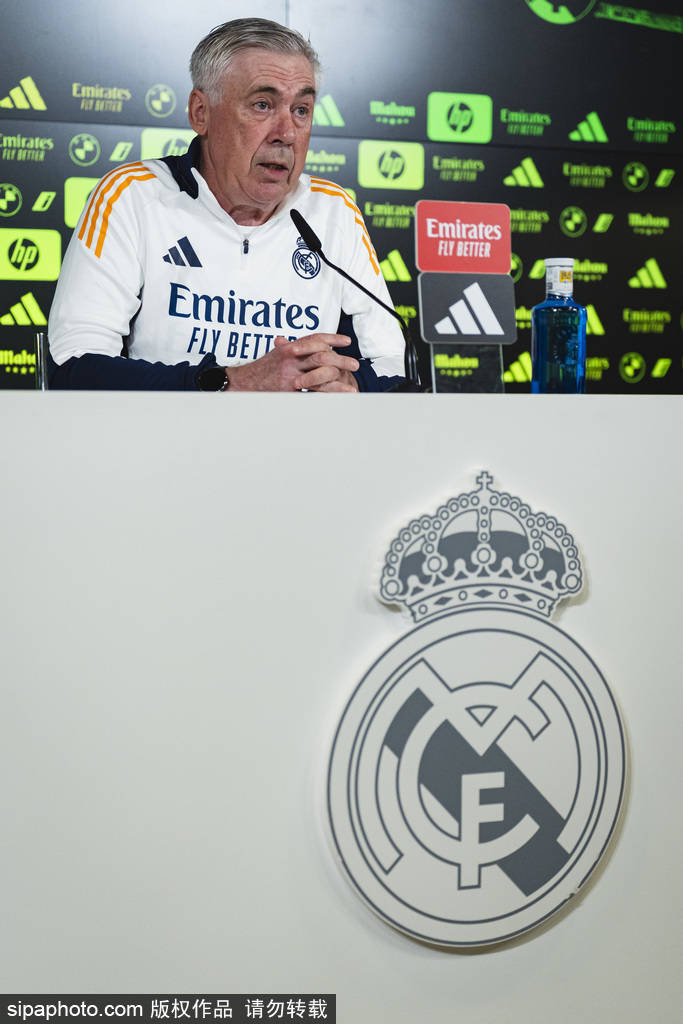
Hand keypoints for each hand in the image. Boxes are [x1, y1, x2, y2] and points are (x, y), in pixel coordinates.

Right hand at [225, 334, 358, 391]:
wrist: (243, 382)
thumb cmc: (260, 370)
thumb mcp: (274, 356)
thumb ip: (285, 349)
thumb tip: (287, 341)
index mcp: (290, 348)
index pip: (314, 338)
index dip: (332, 338)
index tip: (346, 341)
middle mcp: (291, 357)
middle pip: (321, 355)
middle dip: (340, 360)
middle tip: (355, 364)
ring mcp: (290, 373)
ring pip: (319, 373)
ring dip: (337, 381)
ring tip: (350, 388)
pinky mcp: (288, 388)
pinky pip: (310, 391)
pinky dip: (324, 395)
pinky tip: (335, 399)